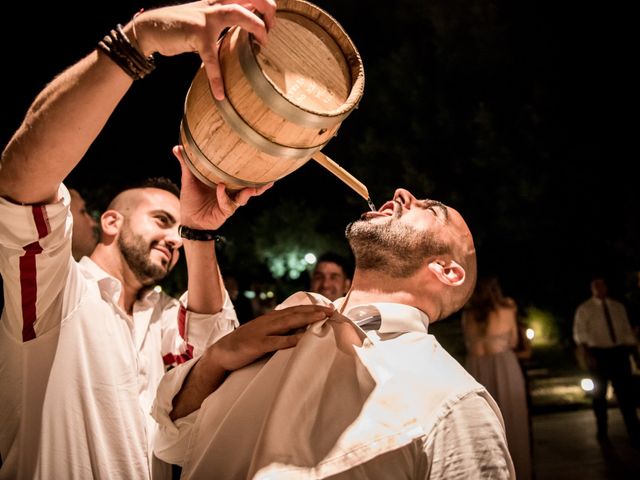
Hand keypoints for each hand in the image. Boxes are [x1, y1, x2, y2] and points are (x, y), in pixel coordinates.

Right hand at [133, 0, 276, 98]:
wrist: (151, 29)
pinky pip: (211, 57)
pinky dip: (216, 76)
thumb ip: (224, 22)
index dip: (266, 5)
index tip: (271, 24)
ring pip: (237, 13)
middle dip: (268, 9)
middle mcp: (215, 4)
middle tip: (272, 29)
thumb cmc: (182, 27)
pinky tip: (219, 93)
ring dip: (256, 26)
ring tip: (263, 44)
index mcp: (220, 1)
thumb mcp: (206, 20)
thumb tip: (246, 33)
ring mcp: (206, 17)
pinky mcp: (196, 34)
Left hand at [173, 145, 272, 228]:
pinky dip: (223, 195)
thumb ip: (186, 164)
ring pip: (245, 196)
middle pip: (250, 187)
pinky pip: (228, 202)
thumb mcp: (189, 180)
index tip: (260, 160)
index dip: (251, 170)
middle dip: (261, 184)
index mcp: (225, 183)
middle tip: (271, 178)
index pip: (240, 176)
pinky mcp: (226, 211)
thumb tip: (177, 147)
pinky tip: (220, 187)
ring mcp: (230, 202)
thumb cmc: (191, 199)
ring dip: (251, 191)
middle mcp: (231, 192)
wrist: (189, 220)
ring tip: (255, 187)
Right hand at [207, 304, 334, 370]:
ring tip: (322, 318)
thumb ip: (278, 333)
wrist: (221, 353)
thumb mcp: (263, 335)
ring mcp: (261, 332)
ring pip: (287, 323)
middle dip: (314, 311)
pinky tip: (302, 339)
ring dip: (306, 319)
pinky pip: (276, 342)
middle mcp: (267, 322)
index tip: (328, 308)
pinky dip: (290, 339)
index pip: (294, 310)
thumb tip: (299, 334)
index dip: (311, 308)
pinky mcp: (256, 344)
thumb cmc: (245, 346)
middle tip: (331, 311)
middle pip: (294, 313)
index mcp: (270, 319)